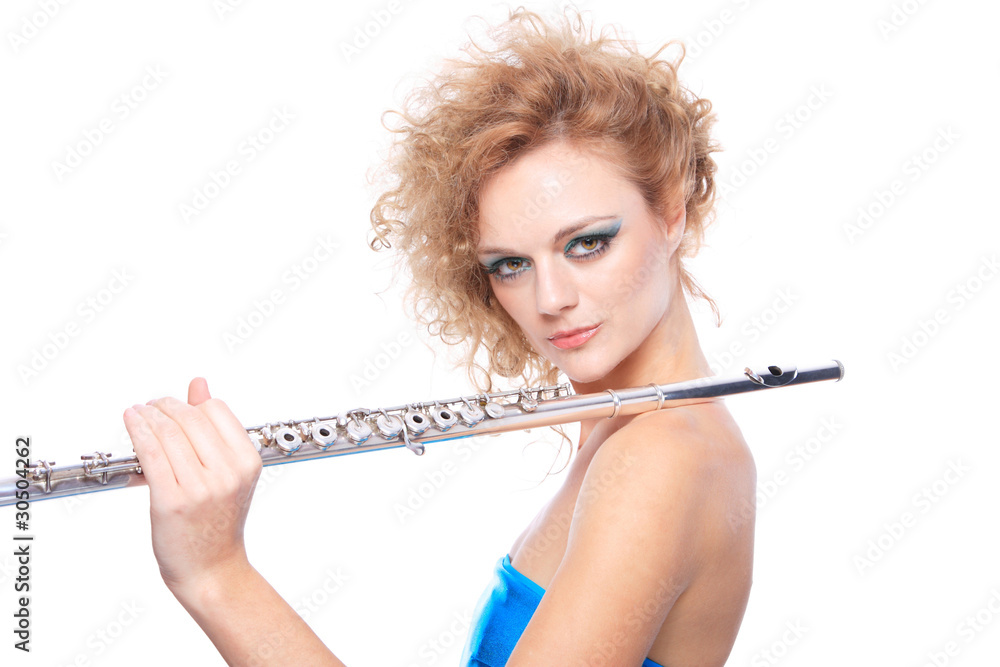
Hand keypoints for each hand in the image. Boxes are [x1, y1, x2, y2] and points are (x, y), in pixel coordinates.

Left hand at [123, 377, 262, 596]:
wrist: (212, 569)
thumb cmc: (218, 522)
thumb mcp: (228, 472)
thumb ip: (214, 428)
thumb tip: (199, 383)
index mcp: (247, 463)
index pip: (216, 411)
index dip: (191, 402)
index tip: (173, 404)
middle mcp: (227, 473)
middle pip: (190, 418)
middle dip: (165, 405)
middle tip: (151, 405)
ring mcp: (200, 488)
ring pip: (168, 433)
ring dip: (147, 415)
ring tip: (137, 412)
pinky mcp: (171, 501)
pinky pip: (151, 453)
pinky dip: (137, 432)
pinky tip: (131, 422)